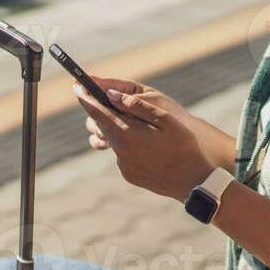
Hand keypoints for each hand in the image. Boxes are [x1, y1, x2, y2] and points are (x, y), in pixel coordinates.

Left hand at [73, 77, 212, 201]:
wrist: (193, 182)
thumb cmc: (184, 146)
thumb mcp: (166, 119)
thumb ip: (138, 106)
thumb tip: (112, 95)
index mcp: (129, 133)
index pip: (98, 112)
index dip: (86, 98)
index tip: (76, 87)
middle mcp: (121, 149)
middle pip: (100, 125)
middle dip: (96, 110)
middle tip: (95, 97)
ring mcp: (123, 164)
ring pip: (111, 140)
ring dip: (113, 128)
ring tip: (130, 122)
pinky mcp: (128, 174)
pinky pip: (121, 154)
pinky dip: (127, 145)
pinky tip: (145, 144)